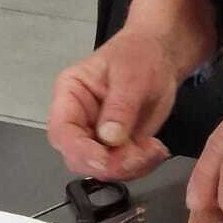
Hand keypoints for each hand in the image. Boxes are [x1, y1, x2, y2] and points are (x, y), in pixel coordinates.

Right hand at [48, 30, 178, 179]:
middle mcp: (78, 119)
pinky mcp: (116, 146)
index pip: (62, 131)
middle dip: (108, 164)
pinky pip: (122, 168)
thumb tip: (109, 138)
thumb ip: (120, 106)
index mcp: (70, 94)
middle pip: (78, 157)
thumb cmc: (139, 55)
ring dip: (129, 167)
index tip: (105, 159)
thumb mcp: (131, 75)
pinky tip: (154, 150)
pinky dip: (140, 166)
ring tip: (152, 149)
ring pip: (101, 168)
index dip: (79, 150)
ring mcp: (96, 135)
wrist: (160, 57)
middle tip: (138, 156)